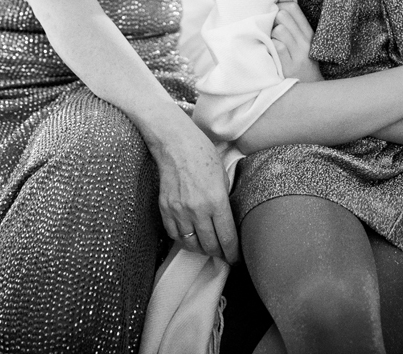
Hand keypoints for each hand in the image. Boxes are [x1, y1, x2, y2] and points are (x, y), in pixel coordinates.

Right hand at [148, 108, 238, 263]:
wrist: (175, 143)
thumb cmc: (202, 153)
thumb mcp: (223, 175)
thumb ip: (224, 199)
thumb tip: (226, 218)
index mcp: (216, 201)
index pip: (227, 237)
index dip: (233, 253)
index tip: (236, 258)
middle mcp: (197, 210)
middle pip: (210, 245)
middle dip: (219, 253)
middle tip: (224, 255)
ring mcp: (179, 211)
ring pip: (191, 243)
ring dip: (201, 249)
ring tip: (208, 247)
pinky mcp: (165, 209)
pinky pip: (175, 235)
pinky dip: (184, 240)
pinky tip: (190, 237)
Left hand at [272, 2, 322, 81]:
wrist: (310, 93)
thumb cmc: (302, 66)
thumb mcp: (304, 45)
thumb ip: (293, 28)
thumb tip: (275, 9)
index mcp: (309, 34)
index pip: (293, 8)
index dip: (279, 6)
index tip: (273, 13)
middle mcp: (305, 42)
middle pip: (283, 15)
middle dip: (273, 20)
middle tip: (270, 30)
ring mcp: (298, 55)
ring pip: (279, 30)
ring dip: (271, 35)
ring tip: (272, 44)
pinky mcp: (290, 66)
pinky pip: (277, 46)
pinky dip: (271, 48)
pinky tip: (272, 54)